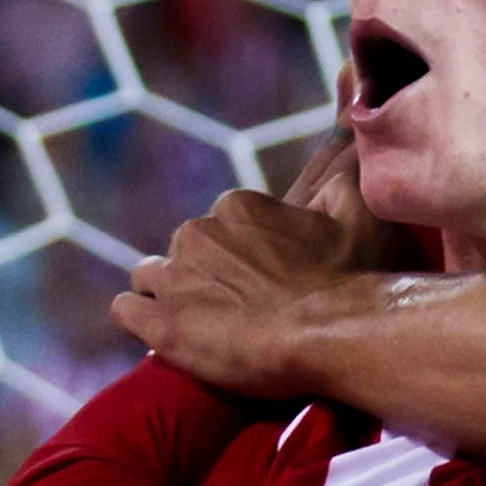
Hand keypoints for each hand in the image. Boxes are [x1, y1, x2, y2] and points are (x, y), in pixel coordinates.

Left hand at [112, 189, 374, 397]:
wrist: (330, 333)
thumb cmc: (351, 277)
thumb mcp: (359, 215)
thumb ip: (342, 181)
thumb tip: (345, 149)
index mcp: (238, 206)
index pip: (223, 225)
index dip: (241, 254)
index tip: (264, 279)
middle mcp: (196, 232)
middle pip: (186, 251)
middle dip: (205, 275)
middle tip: (240, 307)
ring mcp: (172, 278)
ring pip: (150, 278)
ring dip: (171, 296)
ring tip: (204, 325)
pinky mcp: (157, 323)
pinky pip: (126, 310)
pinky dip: (144, 321)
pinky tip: (171, 336)